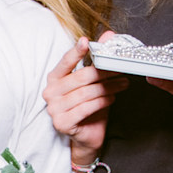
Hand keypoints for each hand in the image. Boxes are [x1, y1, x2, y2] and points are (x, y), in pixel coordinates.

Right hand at [44, 35, 127, 158]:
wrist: (87, 136)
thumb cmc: (89, 107)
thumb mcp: (94, 82)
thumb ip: (98, 59)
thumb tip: (108, 35)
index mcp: (54, 79)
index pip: (65, 62)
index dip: (76, 51)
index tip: (86, 41)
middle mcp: (50, 92)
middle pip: (80, 78)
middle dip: (103, 72)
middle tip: (121, 69)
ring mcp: (54, 109)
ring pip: (86, 93)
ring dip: (108, 87)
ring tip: (123, 84)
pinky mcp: (62, 122)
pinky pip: (86, 108)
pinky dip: (102, 102)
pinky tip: (112, 98)